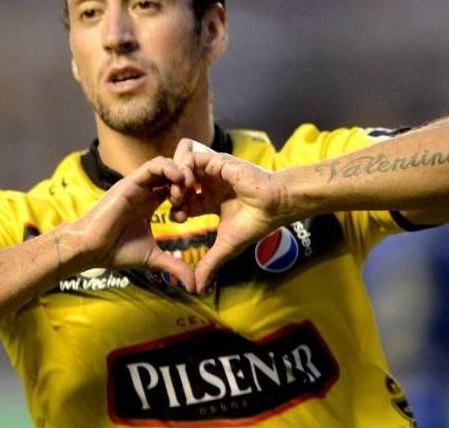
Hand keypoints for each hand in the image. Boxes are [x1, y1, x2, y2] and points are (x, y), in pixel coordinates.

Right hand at [69, 156, 195, 291]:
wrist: (91, 249)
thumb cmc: (116, 252)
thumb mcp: (153, 258)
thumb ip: (174, 266)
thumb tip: (194, 287)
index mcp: (151, 203)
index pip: (175, 187)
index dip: (190, 194)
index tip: (196, 209)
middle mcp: (145, 191)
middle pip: (173, 171)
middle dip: (188, 180)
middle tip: (195, 195)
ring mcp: (138, 185)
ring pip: (165, 164)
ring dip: (180, 173)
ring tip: (185, 189)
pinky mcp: (130, 182)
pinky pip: (153, 166)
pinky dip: (169, 169)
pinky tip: (178, 181)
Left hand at [172, 139, 285, 292]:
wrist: (275, 205)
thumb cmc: (256, 223)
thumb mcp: (226, 246)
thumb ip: (210, 264)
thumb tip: (197, 290)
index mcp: (211, 200)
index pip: (185, 201)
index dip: (177, 208)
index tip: (177, 219)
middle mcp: (211, 184)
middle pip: (181, 183)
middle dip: (172, 193)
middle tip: (174, 205)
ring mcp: (213, 172)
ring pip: (183, 167)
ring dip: (176, 180)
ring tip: (178, 194)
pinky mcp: (217, 161)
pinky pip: (192, 157)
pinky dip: (183, 168)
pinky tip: (186, 183)